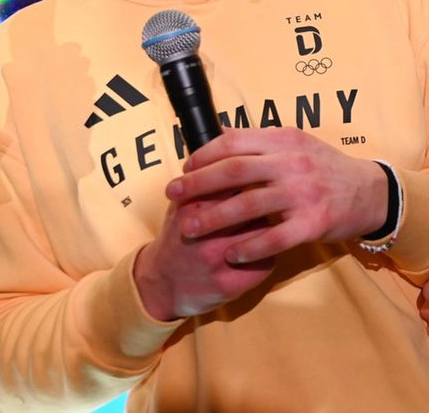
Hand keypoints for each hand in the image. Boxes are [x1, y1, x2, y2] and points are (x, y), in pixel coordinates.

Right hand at [132, 185, 276, 320]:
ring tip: (257, 229)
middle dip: (263, 202)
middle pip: (256, 204)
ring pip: (266, 232)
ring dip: (268, 229)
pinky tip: (257, 253)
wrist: (160, 283)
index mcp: (194, 207)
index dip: (252, 178)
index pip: (237, 179)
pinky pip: (267, 261)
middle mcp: (205, 234)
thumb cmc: (178, 235)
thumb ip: (205, 176)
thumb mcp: (183, 201)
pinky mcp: (231, 284)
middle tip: (263, 204)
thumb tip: (233, 144)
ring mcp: (218, 261)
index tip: (257, 179)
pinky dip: (268, 254)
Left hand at [167, 127, 387, 264]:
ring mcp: (303, 193)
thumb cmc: (327, 168)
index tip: (186, 166)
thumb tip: (218, 132)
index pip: (235, 142)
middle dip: (198, 183)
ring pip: (248, 204)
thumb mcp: (297, 143)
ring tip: (189, 227)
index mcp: (285, 140)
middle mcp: (293, 163)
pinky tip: (232, 253)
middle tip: (174, 194)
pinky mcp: (313, 223)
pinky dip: (249, 246)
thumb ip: (259, 141)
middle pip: (234, 170)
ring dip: (214, 217)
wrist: (370, 192)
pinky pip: (274, 237)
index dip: (204, 154)